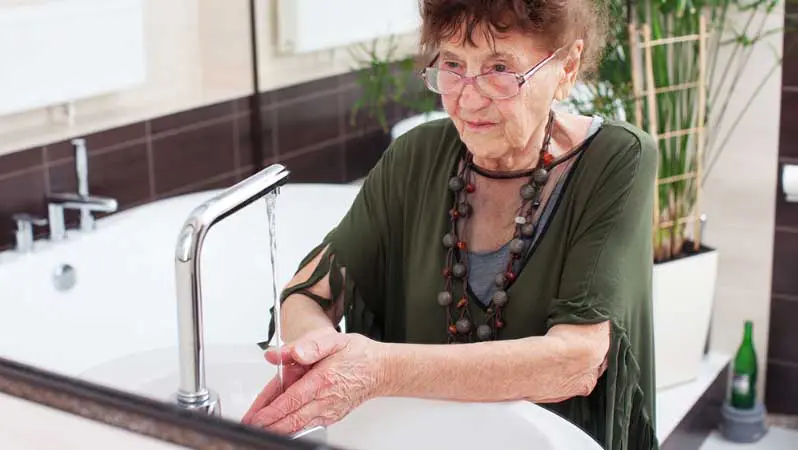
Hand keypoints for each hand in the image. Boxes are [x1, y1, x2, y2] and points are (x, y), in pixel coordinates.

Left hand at [241, 330, 389, 434]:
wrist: (380, 370)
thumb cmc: (357, 354)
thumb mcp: (332, 340)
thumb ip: (306, 346)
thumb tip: (279, 354)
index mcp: (323, 379)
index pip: (291, 400)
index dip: (270, 410)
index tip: (255, 416)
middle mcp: (326, 399)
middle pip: (291, 418)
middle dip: (268, 424)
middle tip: (250, 426)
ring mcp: (329, 410)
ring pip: (299, 425)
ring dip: (278, 429)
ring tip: (261, 428)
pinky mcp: (332, 416)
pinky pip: (309, 426)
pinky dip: (293, 428)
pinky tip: (281, 427)